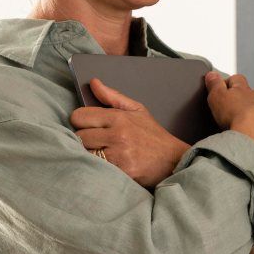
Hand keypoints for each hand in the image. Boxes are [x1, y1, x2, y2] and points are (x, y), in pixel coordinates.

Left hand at [70, 78, 190, 187]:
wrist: (174, 160)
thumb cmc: (153, 136)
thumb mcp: (137, 110)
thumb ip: (112, 96)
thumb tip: (93, 83)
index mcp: (119, 117)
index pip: (79, 116)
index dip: (81, 122)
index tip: (89, 127)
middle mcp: (118, 134)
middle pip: (79, 136)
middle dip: (86, 140)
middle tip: (98, 143)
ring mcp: (119, 154)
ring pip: (85, 153)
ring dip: (90, 155)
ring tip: (103, 154)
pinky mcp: (121, 171)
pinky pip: (96, 168)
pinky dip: (99, 168)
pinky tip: (109, 166)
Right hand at [204, 72, 253, 152]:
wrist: (253, 135)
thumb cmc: (235, 116)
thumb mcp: (217, 97)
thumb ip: (214, 85)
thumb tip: (212, 74)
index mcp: (244, 90)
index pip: (237, 79)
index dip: (230, 82)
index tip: (224, 87)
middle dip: (248, 97)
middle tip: (237, 105)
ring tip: (249, 120)